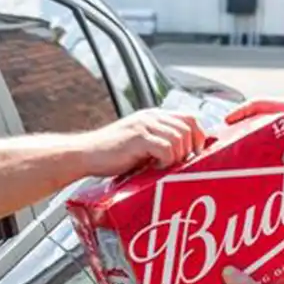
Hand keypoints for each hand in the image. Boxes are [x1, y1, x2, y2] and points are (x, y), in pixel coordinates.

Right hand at [80, 110, 205, 175]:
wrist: (84, 155)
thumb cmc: (111, 156)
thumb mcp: (139, 145)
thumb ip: (158, 144)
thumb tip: (184, 158)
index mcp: (153, 116)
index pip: (189, 117)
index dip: (198, 135)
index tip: (195, 154)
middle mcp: (151, 117)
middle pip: (189, 126)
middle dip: (190, 148)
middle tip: (179, 164)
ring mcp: (144, 126)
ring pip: (180, 137)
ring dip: (177, 157)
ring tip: (163, 166)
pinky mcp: (137, 138)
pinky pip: (166, 148)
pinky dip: (166, 160)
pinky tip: (154, 167)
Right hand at [225, 98, 283, 175]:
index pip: (260, 104)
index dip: (241, 111)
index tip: (226, 123)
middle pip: (258, 125)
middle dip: (242, 134)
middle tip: (226, 146)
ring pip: (265, 145)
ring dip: (253, 154)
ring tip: (236, 164)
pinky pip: (274, 161)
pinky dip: (266, 168)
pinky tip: (257, 178)